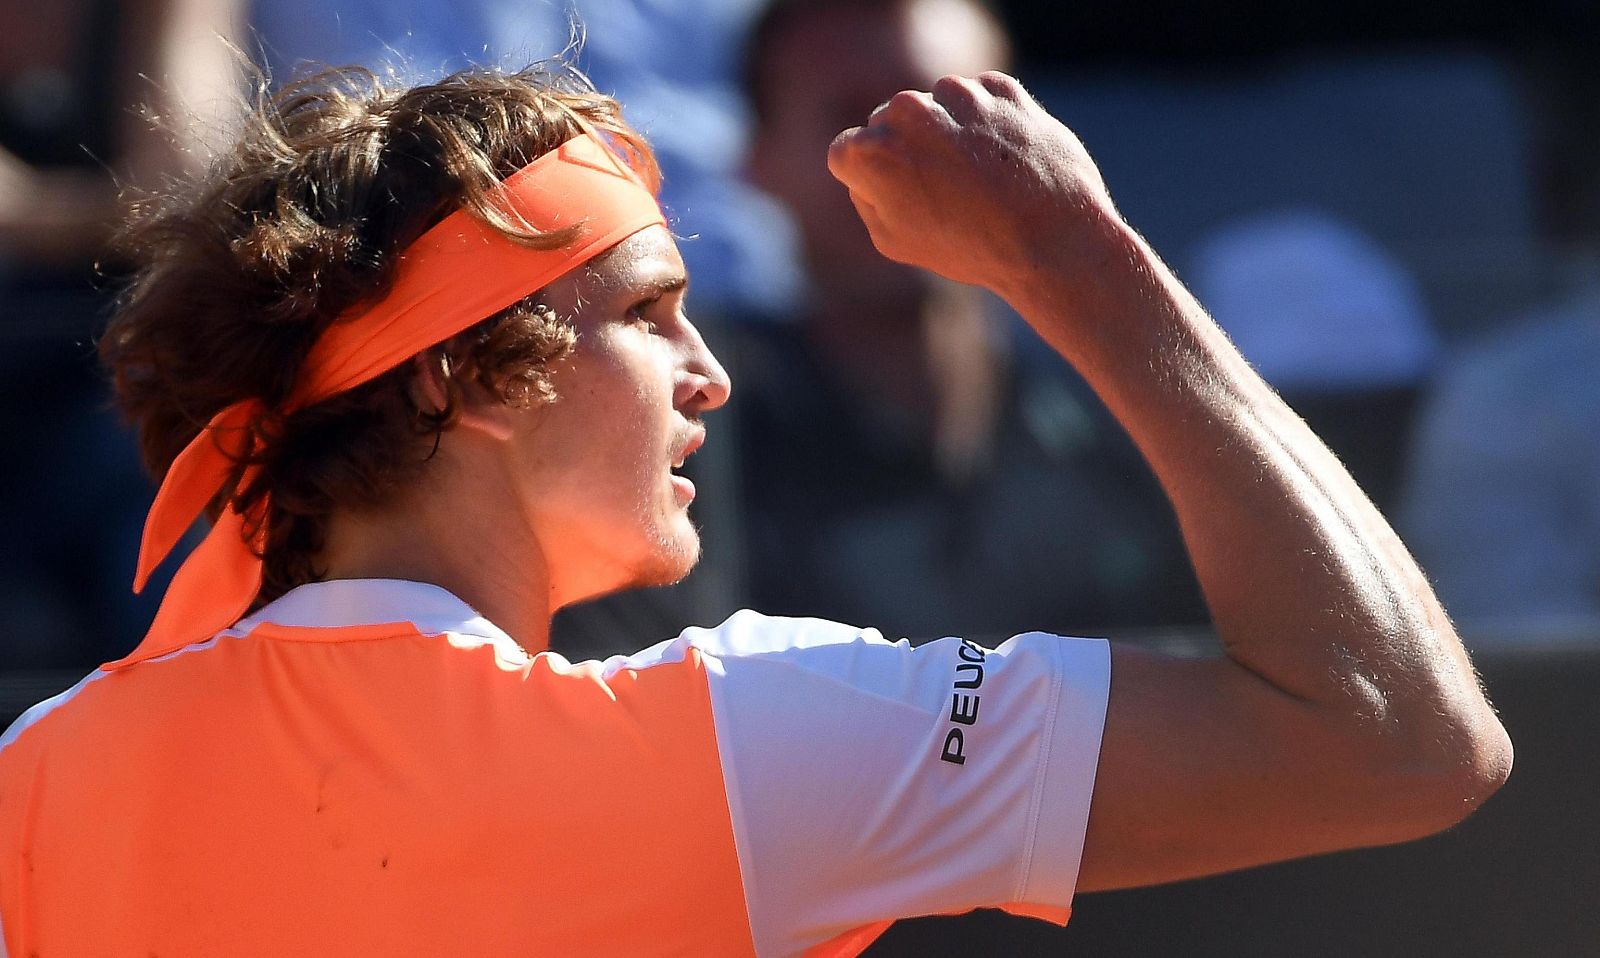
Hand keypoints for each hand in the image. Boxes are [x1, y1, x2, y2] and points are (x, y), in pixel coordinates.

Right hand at [826, 72, 1115, 296]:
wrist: (1052, 238)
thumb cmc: (970, 248)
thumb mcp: (894, 240)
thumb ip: (866, 194)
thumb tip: (870, 167)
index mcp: (872, 151)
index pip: (848, 150)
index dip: (870, 177)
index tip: (899, 195)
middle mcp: (908, 111)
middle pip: (893, 121)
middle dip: (911, 148)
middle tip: (946, 191)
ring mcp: (957, 94)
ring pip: (938, 106)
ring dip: (952, 132)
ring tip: (981, 180)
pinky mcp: (1001, 88)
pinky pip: (980, 99)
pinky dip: (990, 123)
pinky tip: (1005, 162)